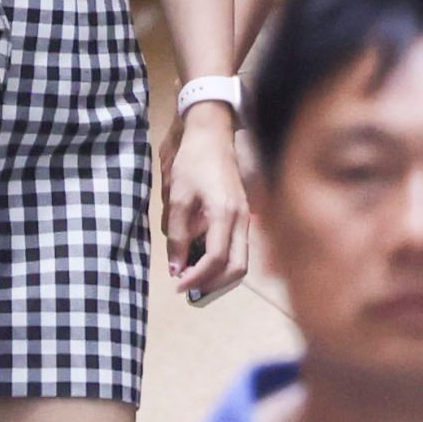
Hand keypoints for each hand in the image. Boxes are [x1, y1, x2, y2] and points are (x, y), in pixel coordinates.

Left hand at [163, 105, 250, 299]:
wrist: (212, 134)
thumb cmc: (194, 161)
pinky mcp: (244, 215)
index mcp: (225, 214)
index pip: (216, 259)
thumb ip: (176, 235)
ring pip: (241, 261)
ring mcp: (246, 217)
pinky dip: (223, 262)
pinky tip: (202, 258)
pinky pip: (239, 248)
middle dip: (212, 284)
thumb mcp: (178, 197)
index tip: (177, 284)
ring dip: (219, 276)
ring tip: (194, 276)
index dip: (196, 277)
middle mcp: (242, 219)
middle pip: (237, 268)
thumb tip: (175, 267)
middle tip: (187, 287)